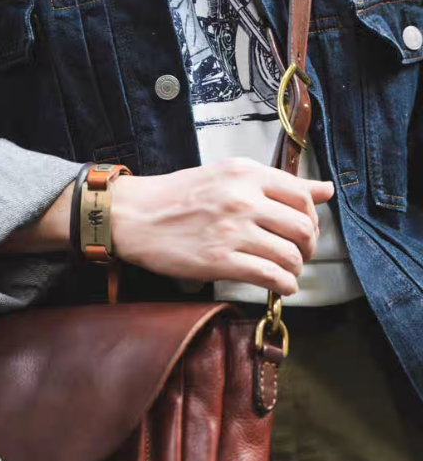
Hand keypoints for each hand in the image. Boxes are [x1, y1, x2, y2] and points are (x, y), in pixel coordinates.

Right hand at [111, 158, 334, 296]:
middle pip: (302, 228)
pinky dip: (284, 285)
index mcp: (245, 174)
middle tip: (298, 254)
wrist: (134, 215)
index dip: (311, 219)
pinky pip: (270, 276)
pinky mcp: (220, 261)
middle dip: (307, 247)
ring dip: (295, 269)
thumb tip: (325, 189)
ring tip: (287, 271)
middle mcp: (243, 199)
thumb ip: (275, 183)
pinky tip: (280, 286)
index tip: (303, 230)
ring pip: (289, 255)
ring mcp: (232, 231)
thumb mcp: (226, 175)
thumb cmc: (177, 196)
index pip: (302, 197)